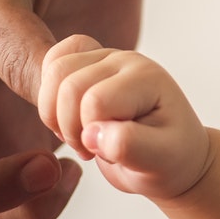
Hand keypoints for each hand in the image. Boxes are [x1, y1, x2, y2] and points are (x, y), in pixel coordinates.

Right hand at [38, 36, 211, 200]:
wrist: (171, 155)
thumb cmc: (167, 158)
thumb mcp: (159, 160)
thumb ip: (129, 145)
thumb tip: (92, 133)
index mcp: (147, 79)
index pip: (95, 101)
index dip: (91, 134)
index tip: (111, 151)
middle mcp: (126, 60)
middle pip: (68, 84)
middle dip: (69, 126)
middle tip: (91, 148)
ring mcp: (105, 58)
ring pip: (53, 72)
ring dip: (55, 113)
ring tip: (80, 135)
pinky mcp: (88, 63)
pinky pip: (52, 63)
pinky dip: (48, 95)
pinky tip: (67, 118)